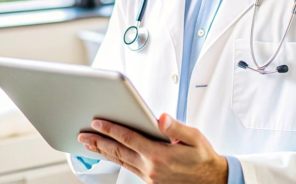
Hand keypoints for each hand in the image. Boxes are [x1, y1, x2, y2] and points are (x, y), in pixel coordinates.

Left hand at [77, 113, 227, 183]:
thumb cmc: (204, 158)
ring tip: (89, 145)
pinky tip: (110, 155)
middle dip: (98, 142)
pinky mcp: (151, 182)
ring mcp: (149, 176)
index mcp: (159, 154)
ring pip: (120, 162)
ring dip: (103, 152)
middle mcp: (150, 167)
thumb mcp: (195, 138)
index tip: (97, 122)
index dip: (111, 129)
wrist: (213, 182)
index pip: (129, 138)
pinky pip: (128, 169)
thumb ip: (176, 128)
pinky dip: (115, 160)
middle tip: (82, 136)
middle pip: (118, 152)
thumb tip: (162, 118)